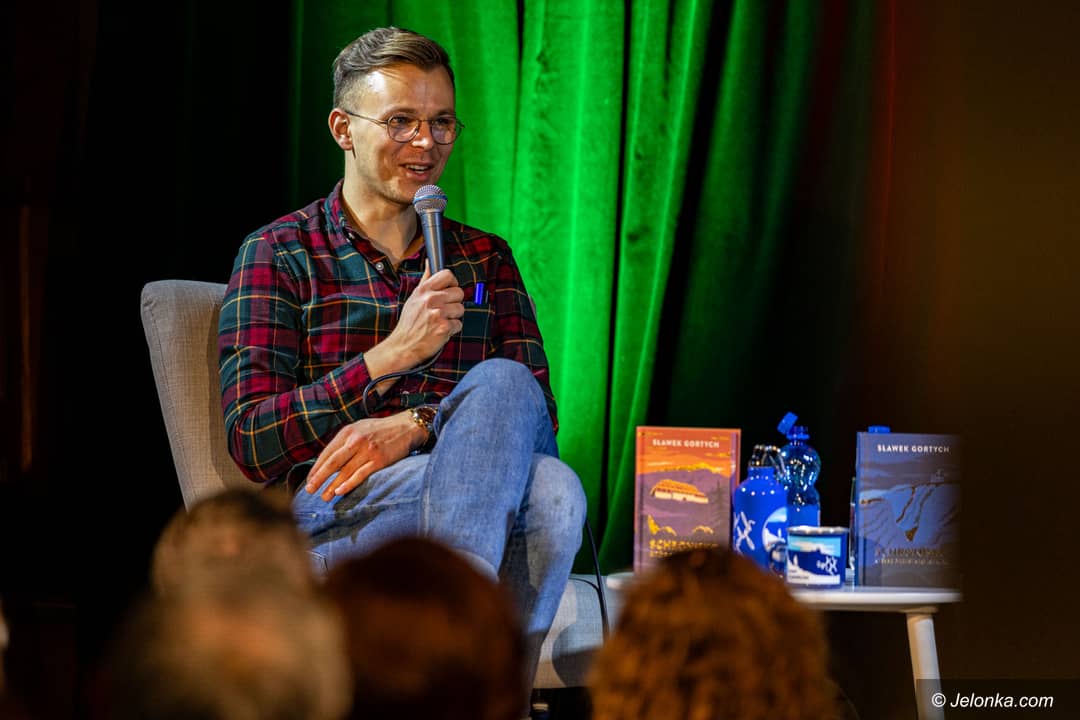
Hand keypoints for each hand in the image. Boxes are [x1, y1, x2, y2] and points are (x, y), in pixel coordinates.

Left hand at [304, 412, 425, 500]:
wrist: (407, 427)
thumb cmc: (381, 430)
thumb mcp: (360, 429)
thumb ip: (345, 442)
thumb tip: (329, 461)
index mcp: (348, 432)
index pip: (327, 453)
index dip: (317, 468)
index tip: (310, 480)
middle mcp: (356, 440)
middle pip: (333, 462)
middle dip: (319, 478)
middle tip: (310, 490)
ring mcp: (368, 450)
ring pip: (345, 471)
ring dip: (333, 486)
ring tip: (324, 497)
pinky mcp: (380, 460)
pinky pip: (361, 474)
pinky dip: (349, 484)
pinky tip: (340, 492)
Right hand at [368, 266, 464, 373]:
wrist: (403, 345)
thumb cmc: (409, 322)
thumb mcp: (414, 298)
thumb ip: (425, 280)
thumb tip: (430, 262)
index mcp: (424, 290)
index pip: (448, 275)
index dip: (452, 282)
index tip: (450, 289)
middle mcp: (431, 299)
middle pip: (459, 292)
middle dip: (454, 302)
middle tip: (444, 310)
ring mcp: (438, 313)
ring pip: (461, 309)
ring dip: (453, 317)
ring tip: (441, 321)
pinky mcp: (444, 327)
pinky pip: (459, 324)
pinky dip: (452, 329)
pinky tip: (441, 330)